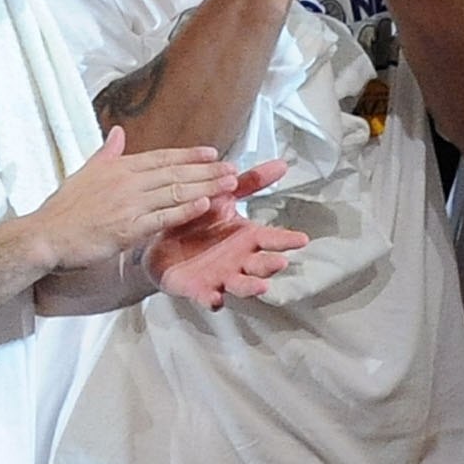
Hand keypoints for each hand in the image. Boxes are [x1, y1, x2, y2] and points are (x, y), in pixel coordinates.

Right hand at [28, 129, 242, 272]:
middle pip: (175, 172)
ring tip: (229, 183)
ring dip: (205, 186)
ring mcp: (129, 204)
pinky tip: (205, 204)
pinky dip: (185, 209)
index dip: (189, 155)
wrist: (45, 236)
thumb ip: (106, 153)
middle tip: (232, 168)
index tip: (212, 153)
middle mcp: (127, 181)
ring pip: (175, 191)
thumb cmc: (63, 209)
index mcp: (119, 167)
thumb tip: (117, 132)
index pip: (162, 157)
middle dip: (207, 170)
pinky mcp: (127, 229)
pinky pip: (163, 217)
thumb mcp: (84, 172)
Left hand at [148, 159, 308, 307]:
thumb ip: (251, 182)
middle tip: (280, 262)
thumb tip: (281, 164)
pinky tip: (216, 299)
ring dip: (250, 286)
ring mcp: (220, 276)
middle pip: (260, 265)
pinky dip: (212, 299)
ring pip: (240, 285)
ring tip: (260, 286)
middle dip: (271, 264)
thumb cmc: (199, 219)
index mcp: (247, 238)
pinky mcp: (198, 289)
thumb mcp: (225, 196)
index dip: (286, 240)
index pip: (271, 239)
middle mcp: (239, 260)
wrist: (161, 238)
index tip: (302, 239)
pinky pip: (207, 297)